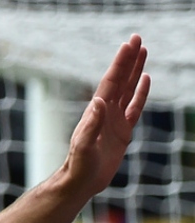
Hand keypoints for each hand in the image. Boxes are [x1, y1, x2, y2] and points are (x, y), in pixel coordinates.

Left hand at [64, 34, 149, 197]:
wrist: (80, 182)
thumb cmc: (78, 166)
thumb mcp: (83, 146)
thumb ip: (90, 125)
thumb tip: (99, 101)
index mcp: (96, 112)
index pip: (111, 82)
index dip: (120, 64)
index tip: (129, 45)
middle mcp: (105, 112)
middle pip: (120, 80)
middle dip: (128, 60)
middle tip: (137, 39)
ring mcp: (114, 120)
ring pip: (128, 89)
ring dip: (135, 71)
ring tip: (143, 52)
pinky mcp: (122, 132)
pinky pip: (134, 107)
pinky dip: (140, 93)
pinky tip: (145, 80)